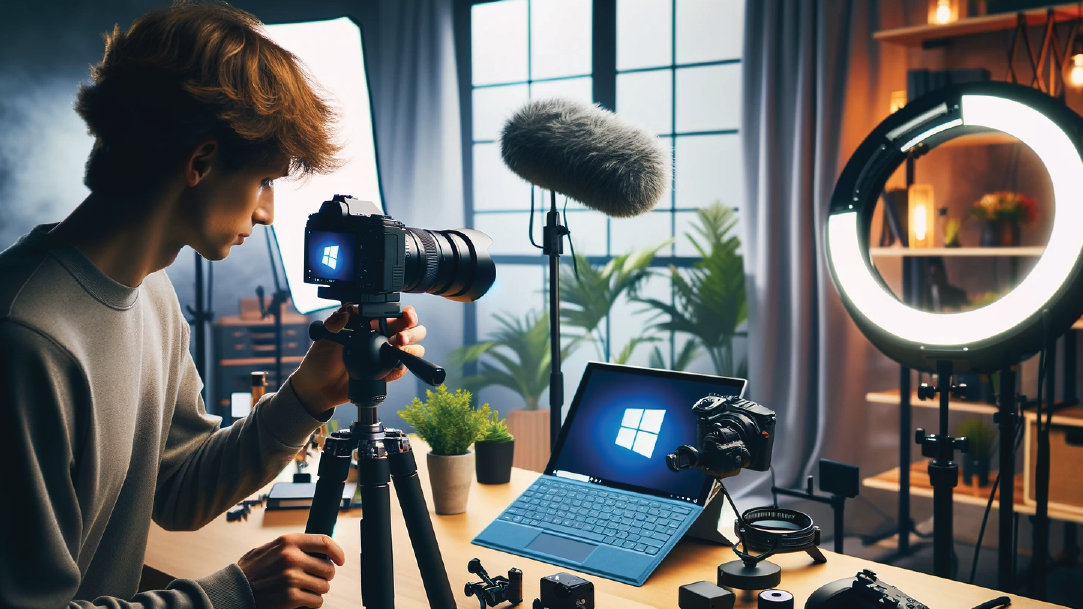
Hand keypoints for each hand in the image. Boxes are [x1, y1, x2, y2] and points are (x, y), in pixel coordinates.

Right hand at [237, 533, 344, 608]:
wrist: (233, 592)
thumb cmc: (251, 571)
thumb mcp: (268, 549)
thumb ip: (290, 546)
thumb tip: (316, 546)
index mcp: (288, 541)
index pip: (324, 541)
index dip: (337, 552)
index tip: (341, 560)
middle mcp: (291, 557)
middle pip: (328, 568)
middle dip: (324, 576)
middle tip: (313, 579)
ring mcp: (292, 578)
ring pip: (324, 586)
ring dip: (317, 590)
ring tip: (303, 590)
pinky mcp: (291, 597)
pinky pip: (317, 601)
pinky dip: (311, 603)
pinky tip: (300, 600)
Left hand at [289, 305, 426, 415]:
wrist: (318, 387)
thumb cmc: (320, 359)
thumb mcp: (324, 337)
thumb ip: (334, 323)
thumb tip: (346, 312)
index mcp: (369, 324)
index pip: (392, 313)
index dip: (401, 312)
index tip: (399, 315)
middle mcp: (381, 337)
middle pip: (410, 328)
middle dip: (412, 329)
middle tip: (400, 335)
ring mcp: (385, 356)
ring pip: (413, 347)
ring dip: (412, 346)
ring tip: (398, 346)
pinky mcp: (386, 373)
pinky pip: (402, 369)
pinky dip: (402, 367)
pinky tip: (394, 366)